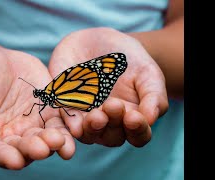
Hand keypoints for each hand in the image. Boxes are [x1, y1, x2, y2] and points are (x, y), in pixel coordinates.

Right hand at [0, 47, 74, 168]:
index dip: (2, 157)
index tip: (14, 160)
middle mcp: (9, 138)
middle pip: (21, 149)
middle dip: (32, 150)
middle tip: (42, 148)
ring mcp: (30, 127)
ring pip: (43, 140)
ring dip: (53, 144)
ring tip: (60, 142)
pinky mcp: (48, 115)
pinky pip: (59, 124)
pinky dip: (67, 130)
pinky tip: (74, 132)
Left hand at [48, 28, 168, 146]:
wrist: (98, 41)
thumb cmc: (129, 60)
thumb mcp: (147, 73)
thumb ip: (153, 96)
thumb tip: (151, 119)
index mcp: (131, 118)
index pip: (138, 135)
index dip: (138, 130)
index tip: (134, 117)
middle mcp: (108, 123)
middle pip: (112, 137)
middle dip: (113, 124)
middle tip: (113, 105)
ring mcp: (86, 117)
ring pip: (88, 133)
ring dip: (92, 128)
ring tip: (96, 116)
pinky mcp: (66, 107)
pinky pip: (67, 119)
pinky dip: (70, 122)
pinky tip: (74, 124)